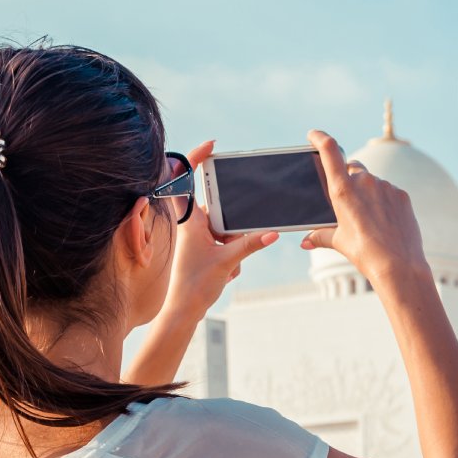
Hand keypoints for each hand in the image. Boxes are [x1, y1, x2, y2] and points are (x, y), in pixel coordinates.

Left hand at [162, 140, 278, 318]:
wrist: (185, 310)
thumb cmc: (194, 286)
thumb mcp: (227, 262)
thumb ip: (251, 244)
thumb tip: (272, 232)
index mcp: (189, 220)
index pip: (185, 180)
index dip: (196, 158)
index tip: (212, 146)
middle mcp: (192, 223)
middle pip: (219, 207)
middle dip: (233, 227)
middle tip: (228, 246)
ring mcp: (199, 234)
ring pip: (226, 227)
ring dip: (233, 245)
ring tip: (225, 265)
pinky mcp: (205, 246)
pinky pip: (227, 240)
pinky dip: (232, 253)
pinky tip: (225, 271)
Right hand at [300, 130, 428, 282]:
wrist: (398, 264)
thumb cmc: (364, 253)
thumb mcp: (339, 242)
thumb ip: (320, 236)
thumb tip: (305, 241)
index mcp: (343, 190)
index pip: (329, 151)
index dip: (320, 138)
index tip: (314, 134)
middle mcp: (364, 182)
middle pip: (353, 168)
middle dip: (348, 177)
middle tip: (348, 198)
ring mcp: (385, 186)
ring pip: (372, 181)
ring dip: (368, 191)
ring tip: (369, 217)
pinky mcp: (401, 195)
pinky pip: (389, 192)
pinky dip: (384, 200)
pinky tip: (385, 220)